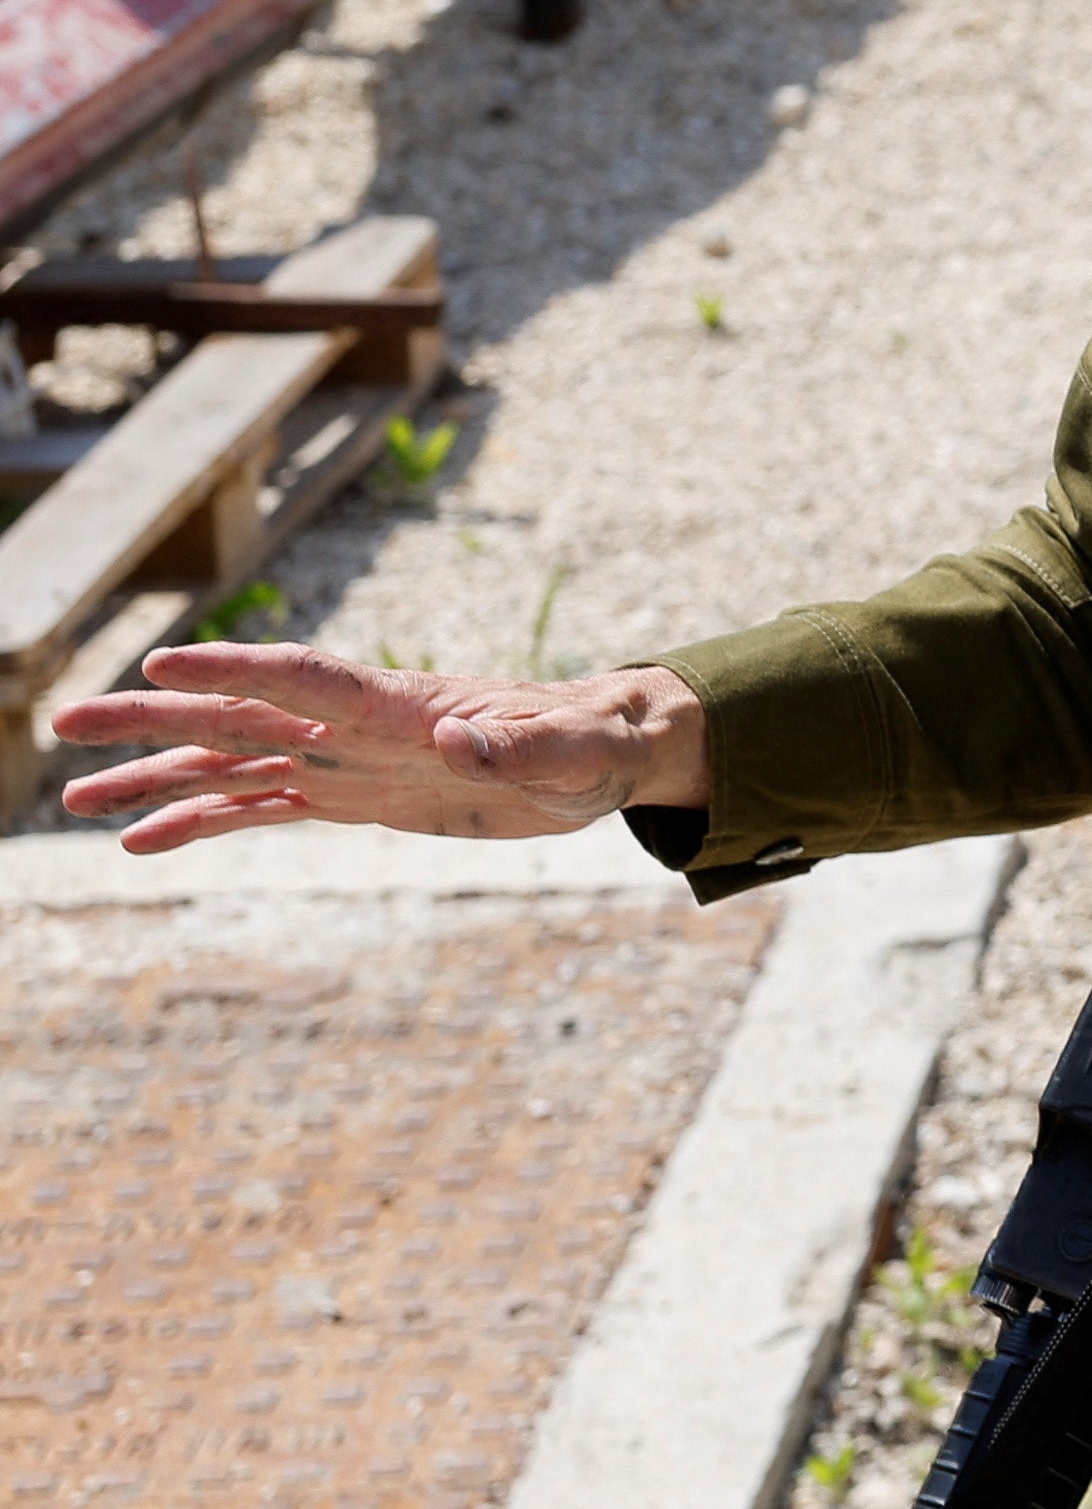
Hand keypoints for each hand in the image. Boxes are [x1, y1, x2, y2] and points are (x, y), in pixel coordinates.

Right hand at [50, 644, 706, 852]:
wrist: (608, 756)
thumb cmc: (602, 748)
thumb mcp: (582, 757)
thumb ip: (528, 749)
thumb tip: (462, 744)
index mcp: (408, 704)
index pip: (308, 679)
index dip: (238, 670)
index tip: (161, 665)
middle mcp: (360, 726)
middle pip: (240, 715)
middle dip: (154, 719)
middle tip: (66, 724)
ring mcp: (349, 760)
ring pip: (233, 765)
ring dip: (155, 777)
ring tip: (72, 797)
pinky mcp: (355, 797)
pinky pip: (262, 811)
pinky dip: (201, 824)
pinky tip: (139, 843)